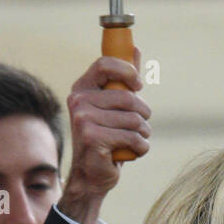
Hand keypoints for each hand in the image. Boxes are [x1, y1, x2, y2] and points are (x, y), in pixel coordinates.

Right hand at [57, 52, 151, 223]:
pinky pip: (134, 138)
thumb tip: (136, 49)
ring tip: (133, 140)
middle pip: (130, 98)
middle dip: (144, 115)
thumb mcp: (115, 106)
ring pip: (135, 120)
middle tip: (139, 126)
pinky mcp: (93, 138)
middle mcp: (79, 100)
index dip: (128, 72)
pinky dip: (141, 148)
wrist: (92, 174)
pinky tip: (130, 152)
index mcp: (83, 88)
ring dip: (143, 134)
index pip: (106, 65)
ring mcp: (83, 119)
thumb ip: (124, 79)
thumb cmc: (107, 138)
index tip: (138, 85)